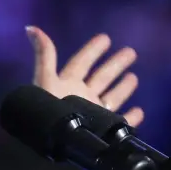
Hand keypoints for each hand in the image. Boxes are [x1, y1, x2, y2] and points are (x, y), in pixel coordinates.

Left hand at [27, 25, 144, 126]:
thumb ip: (44, 55)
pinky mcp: (101, 131)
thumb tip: (31, 28)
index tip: (105, 38)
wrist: (53, 141)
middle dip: (114, 65)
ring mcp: (91, 114)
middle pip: (101, 77)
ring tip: (133, 77)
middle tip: (131, 52)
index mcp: (67, 83)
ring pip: (111, 97)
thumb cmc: (48, 108)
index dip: (92, 50)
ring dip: (122, 88)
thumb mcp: (45, 78)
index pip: (81, 62)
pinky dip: (130, 118)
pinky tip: (139, 112)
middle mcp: (80, 96)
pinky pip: (119, 123)